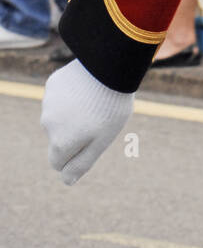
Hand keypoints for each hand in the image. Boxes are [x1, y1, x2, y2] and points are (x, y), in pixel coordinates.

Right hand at [42, 60, 133, 184]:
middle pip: (58, 138)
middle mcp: (48, 124)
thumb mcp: (101, 141)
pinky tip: (87, 86)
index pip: (57, 162)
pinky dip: (70, 95)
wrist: (110, 66)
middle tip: (97, 117)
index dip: (74, 156)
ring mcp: (48, 103)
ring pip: (58, 116)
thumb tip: (66, 181)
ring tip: (94, 100)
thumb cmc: (110, 107)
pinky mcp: (52, 84)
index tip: (91, 142)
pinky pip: (59, 96)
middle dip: (74, 133)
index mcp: (60, 143)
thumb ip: (82, 163)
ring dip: (72, 113)